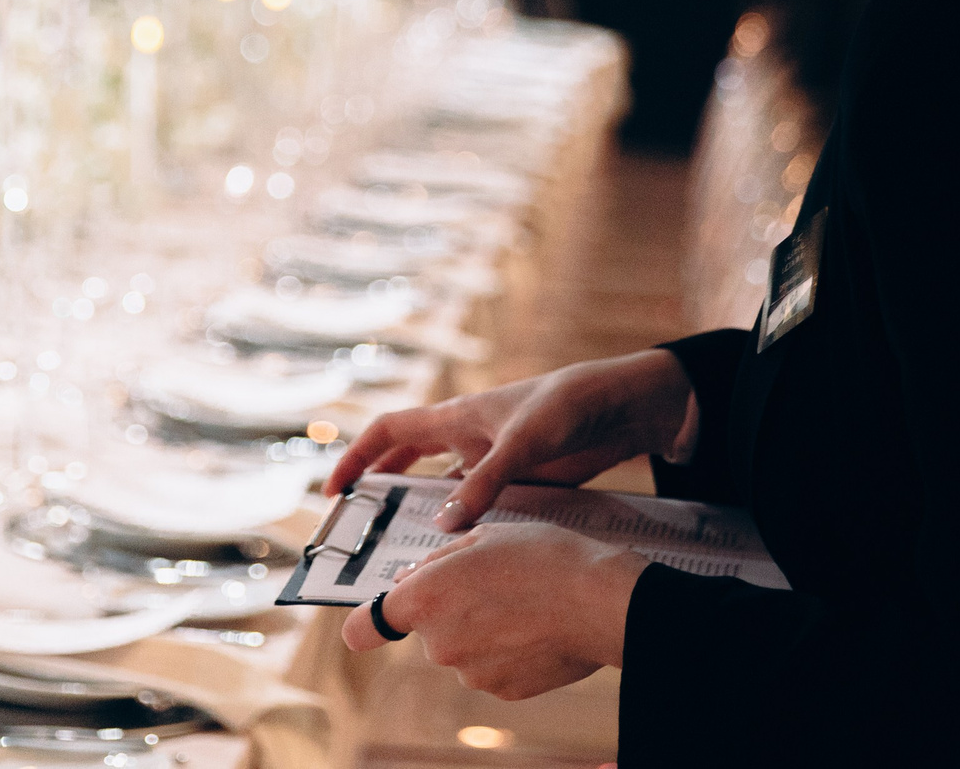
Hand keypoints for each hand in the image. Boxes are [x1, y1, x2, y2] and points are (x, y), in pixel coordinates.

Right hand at [325, 349, 695, 530]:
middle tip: (362, 529)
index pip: (388, 432)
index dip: (356, 456)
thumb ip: (486, 483)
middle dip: (381, 489)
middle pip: (407, 461)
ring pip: (444, 488)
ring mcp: (493, 458)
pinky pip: (480, 503)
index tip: (334, 491)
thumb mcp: (525, 443)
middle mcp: (467, 436)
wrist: (625, 408)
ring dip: (425, 513)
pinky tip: (464, 553)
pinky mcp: (520, 477)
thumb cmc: (570, 406)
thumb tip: (442, 525)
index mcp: (457, 416)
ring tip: (407, 552)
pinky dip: (467, 525)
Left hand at [340, 520, 647, 697]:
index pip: (365, 628)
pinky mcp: (504, 690)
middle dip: (448, 609)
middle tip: (489, 581)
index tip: (374, 621)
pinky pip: (493, 667)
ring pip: (462, 648)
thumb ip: (436, 561)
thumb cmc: (544, 557)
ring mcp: (471, 673)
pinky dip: (507, 650)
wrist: (601, 600)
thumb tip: (411, 577)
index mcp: (424, 600)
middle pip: (426, 630)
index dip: (367, 623)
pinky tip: (535, 626)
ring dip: (480, 629)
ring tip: (522, 601)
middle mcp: (438, 644)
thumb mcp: (483, 535)